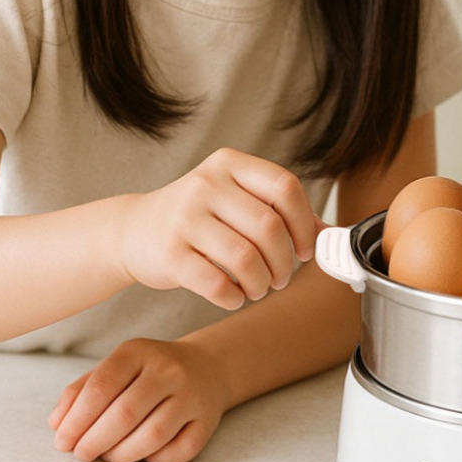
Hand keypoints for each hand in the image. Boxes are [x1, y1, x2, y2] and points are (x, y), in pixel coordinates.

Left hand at [50, 338, 224, 461]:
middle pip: (125, 414)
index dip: (77, 420)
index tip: (64, 441)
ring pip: (152, 436)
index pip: (102, 386)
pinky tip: (143, 453)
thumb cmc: (148, 373)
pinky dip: (155, 460)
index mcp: (140, 352)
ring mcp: (192, 395)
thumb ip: (83, 390)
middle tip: (83, 452)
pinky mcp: (207, 421)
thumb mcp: (117, 367)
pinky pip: (178, 452)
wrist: (207, 366)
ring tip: (109, 454)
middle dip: (94, 442)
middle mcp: (170, 369)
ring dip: (120, 455)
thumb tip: (58, 423)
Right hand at [118, 148, 319, 310]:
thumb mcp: (236, 199)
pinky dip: (234, 297)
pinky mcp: (169, 254)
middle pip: (269, 226)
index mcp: (230, 164)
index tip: (305, 248)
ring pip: (245, 258)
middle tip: (281, 277)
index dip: (304, 222)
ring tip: (259, 287)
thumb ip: (279, 210)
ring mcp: (185, 218)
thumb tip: (327, 234)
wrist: (134, 230)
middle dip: (284, 261)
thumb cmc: (199, 216)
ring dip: (261, 282)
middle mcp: (206, 184)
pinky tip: (234, 296)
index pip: (284, 186)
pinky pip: (216, 283)